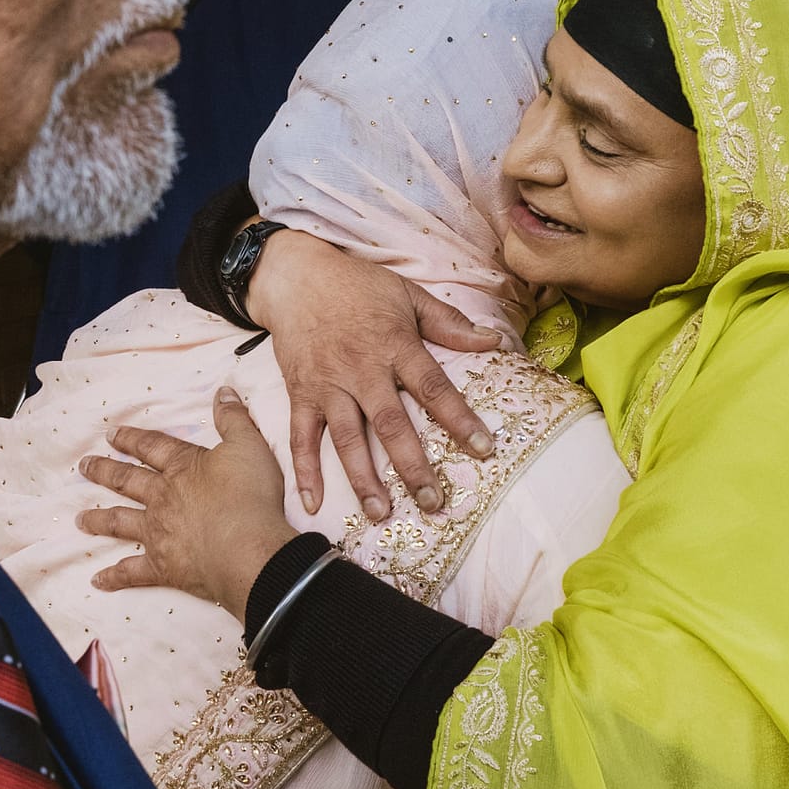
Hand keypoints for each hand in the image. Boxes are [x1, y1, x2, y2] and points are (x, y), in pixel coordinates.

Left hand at [78, 388, 298, 612]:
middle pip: (127, 481)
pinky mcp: (162, 567)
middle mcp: (162, 498)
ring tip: (79, 519)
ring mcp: (158, 533)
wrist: (249, 548)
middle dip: (104, 472)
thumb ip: (233, 418)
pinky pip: (132, 572)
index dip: (130, 439)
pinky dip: (114, 577)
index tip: (110, 434)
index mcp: (182, 467)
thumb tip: (222, 392)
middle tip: (84, 466)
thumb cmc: (251, 496)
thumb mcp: (249, 445)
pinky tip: (98, 580)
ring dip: (99, 520)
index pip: (151, 447)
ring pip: (121, 523)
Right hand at [246, 227, 501, 520]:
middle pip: (390, 423)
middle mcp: (362, 370)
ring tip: (381, 513)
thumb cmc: (357, 285)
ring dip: (363, 478)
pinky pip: (301, 437)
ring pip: (346, 438)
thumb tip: (492, 340)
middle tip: (432, 502)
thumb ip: (448, 322)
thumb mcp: (407, 293)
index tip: (484, 449)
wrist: (295, 276)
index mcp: (394, 345)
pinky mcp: (301, 393)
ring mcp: (328, 385)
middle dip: (412, 466)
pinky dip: (305, 471)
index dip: (459, 419)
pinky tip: (312, 503)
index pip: (433, 387)